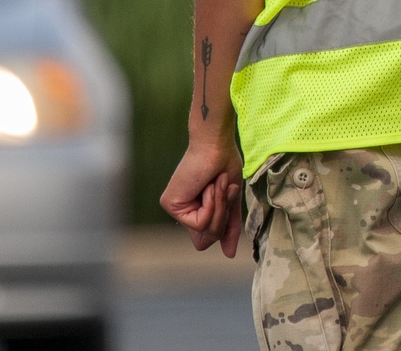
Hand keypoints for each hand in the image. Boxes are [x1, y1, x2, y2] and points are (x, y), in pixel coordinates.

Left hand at [160, 140, 243, 257]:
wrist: (216, 144)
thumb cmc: (224, 164)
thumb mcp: (230, 200)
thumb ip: (229, 226)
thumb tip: (229, 255)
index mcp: (195, 211)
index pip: (209, 238)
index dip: (223, 222)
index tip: (228, 192)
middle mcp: (182, 212)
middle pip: (206, 241)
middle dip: (222, 217)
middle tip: (224, 188)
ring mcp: (175, 209)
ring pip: (206, 233)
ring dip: (219, 207)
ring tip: (216, 183)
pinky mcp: (170, 205)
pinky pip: (199, 223)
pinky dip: (210, 205)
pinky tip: (206, 186)